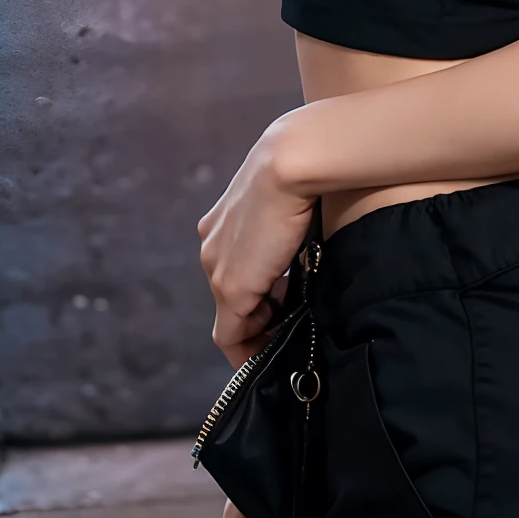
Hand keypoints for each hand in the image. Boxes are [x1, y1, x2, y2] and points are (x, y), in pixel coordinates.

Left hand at [198, 125, 313, 362]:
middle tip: (290, 329)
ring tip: (286, 342)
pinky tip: (271, 357)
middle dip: (260, 316)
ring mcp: (217, 268)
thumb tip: (306, 247)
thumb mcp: (290, 201)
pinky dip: (248, 351)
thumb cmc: (303, 169)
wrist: (293, 160)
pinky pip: (230, 335)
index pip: (236, 268)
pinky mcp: (231, 288)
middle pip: (230, 296)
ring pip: (231, 316)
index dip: (259, 293)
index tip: (284, 309)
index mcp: (224, 222)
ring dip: (258, 332)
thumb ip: (288, 226)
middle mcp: (212, 246)